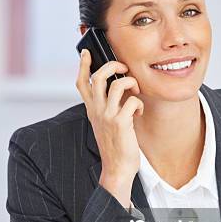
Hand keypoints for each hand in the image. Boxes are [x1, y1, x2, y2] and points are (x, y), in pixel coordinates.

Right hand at [76, 50, 143, 207]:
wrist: (116, 168)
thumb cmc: (114, 145)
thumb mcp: (104, 123)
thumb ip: (106, 106)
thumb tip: (118, 87)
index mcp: (91, 109)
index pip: (82, 82)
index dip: (83, 65)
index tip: (86, 52)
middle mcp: (96, 110)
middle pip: (99, 76)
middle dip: (113, 65)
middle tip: (124, 68)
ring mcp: (108, 116)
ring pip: (118, 84)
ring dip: (131, 83)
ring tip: (135, 91)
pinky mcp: (120, 123)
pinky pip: (132, 101)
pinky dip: (138, 104)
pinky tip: (138, 113)